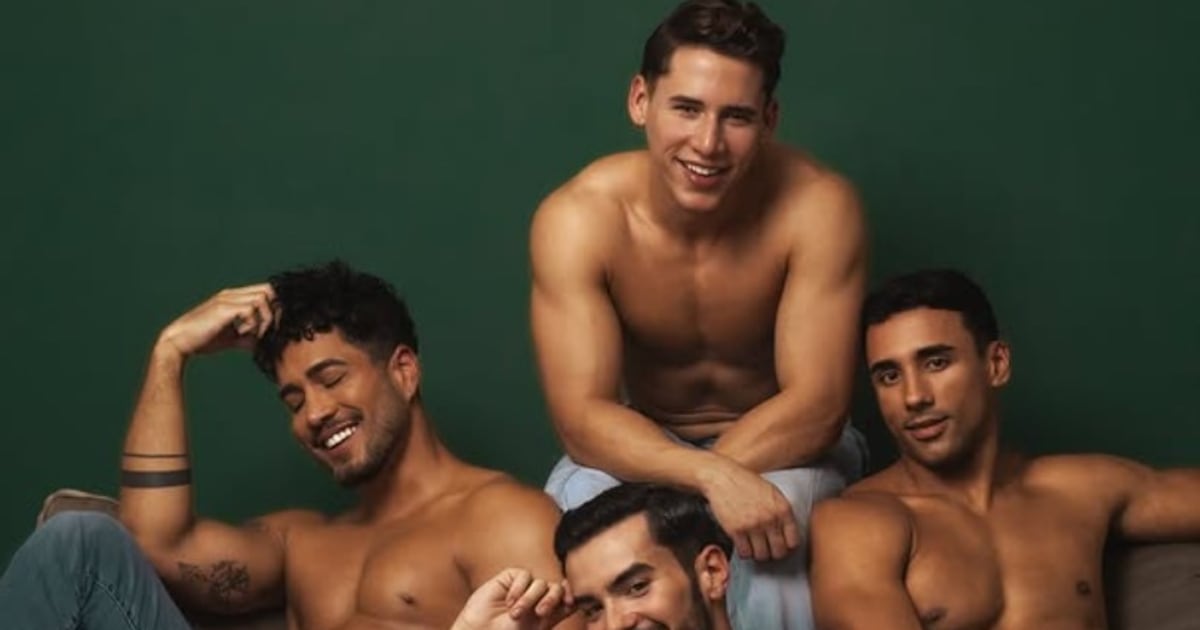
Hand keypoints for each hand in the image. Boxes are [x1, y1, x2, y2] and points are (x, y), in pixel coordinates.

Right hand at [156, 284, 276, 357]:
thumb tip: (264, 343)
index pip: (265, 291)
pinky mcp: (223, 308)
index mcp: (233, 297)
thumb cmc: (203, 340)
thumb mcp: (232, 338)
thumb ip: (248, 336)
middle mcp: (231, 294)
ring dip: (266, 318)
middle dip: (275, 311)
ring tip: (255, 334)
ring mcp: (227, 299)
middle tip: (269, 330)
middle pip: (268, 289)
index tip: (274, 327)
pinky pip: (251, 309)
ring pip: (263, 297)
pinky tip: (244, 335)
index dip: (275, 307)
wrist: (178, 342)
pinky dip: (254, 324)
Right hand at [452, 568, 574, 629]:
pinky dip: (518, 589)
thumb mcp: (537, 627)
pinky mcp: (510, 578)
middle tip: (540, 613)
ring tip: (514, 614)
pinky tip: (508, 602)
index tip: (569, 602)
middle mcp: (538, 598)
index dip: (571, 596)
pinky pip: (524, 575)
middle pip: (557, 589)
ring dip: (529, 600)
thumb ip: (556, 613)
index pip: (566, 598)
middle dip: (551, 600)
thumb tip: (575, 602)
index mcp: (548, 612)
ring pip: (541, 584)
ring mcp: (525, 587)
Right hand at [700, 459, 798, 560]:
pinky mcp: (736, 530)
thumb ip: (781, 511)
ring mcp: (753, 525)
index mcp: (783, 509)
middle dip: (772, 553)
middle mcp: (770, 519)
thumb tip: (787, 533)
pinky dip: (744, 551)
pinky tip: (742, 543)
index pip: (793, 542)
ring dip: (758, 553)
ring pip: (761, 555)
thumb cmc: (745, 482)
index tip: (780, 545)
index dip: (787, 546)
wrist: (721, 477)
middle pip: (778, 552)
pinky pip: (745, 553)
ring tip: (754, 546)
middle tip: (766, 548)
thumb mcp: (772, 492)